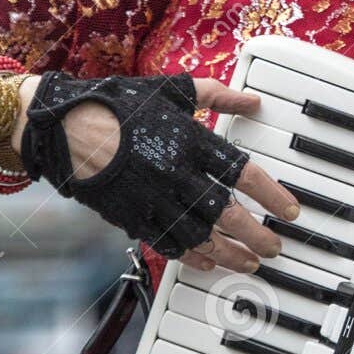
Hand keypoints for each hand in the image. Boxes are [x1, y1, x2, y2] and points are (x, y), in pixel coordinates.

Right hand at [17, 71, 297, 266]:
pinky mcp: (131, 216)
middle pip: (228, 213)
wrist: (62, 124)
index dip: (273, 196)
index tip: (290, 212)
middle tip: (275, 247)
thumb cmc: (119, 103)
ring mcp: (152, 198)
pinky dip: (192, 257)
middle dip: (257, 235)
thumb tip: (253, 100)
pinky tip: (210, 263)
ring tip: (250, 263)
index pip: (244, 173)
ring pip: (200, 237)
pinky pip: (168, 244)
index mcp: (190, 139)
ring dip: (231, 254)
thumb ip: (217, 96)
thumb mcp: (171, 90)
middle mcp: (175, 172)